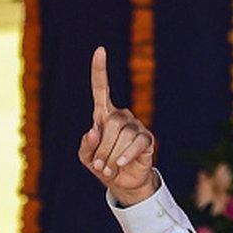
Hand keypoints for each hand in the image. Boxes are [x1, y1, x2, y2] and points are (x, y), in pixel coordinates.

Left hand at [78, 47, 157, 205]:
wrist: (122, 182)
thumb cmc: (101, 165)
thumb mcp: (86, 157)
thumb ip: (85, 145)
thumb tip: (93, 131)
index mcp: (103, 114)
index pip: (101, 88)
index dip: (100, 70)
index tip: (100, 50)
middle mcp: (121, 115)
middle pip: (110, 123)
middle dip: (101, 148)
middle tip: (99, 165)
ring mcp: (136, 126)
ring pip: (122, 135)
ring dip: (110, 156)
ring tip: (108, 168)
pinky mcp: (147, 139)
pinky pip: (136, 143)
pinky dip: (126, 155)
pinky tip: (121, 164)